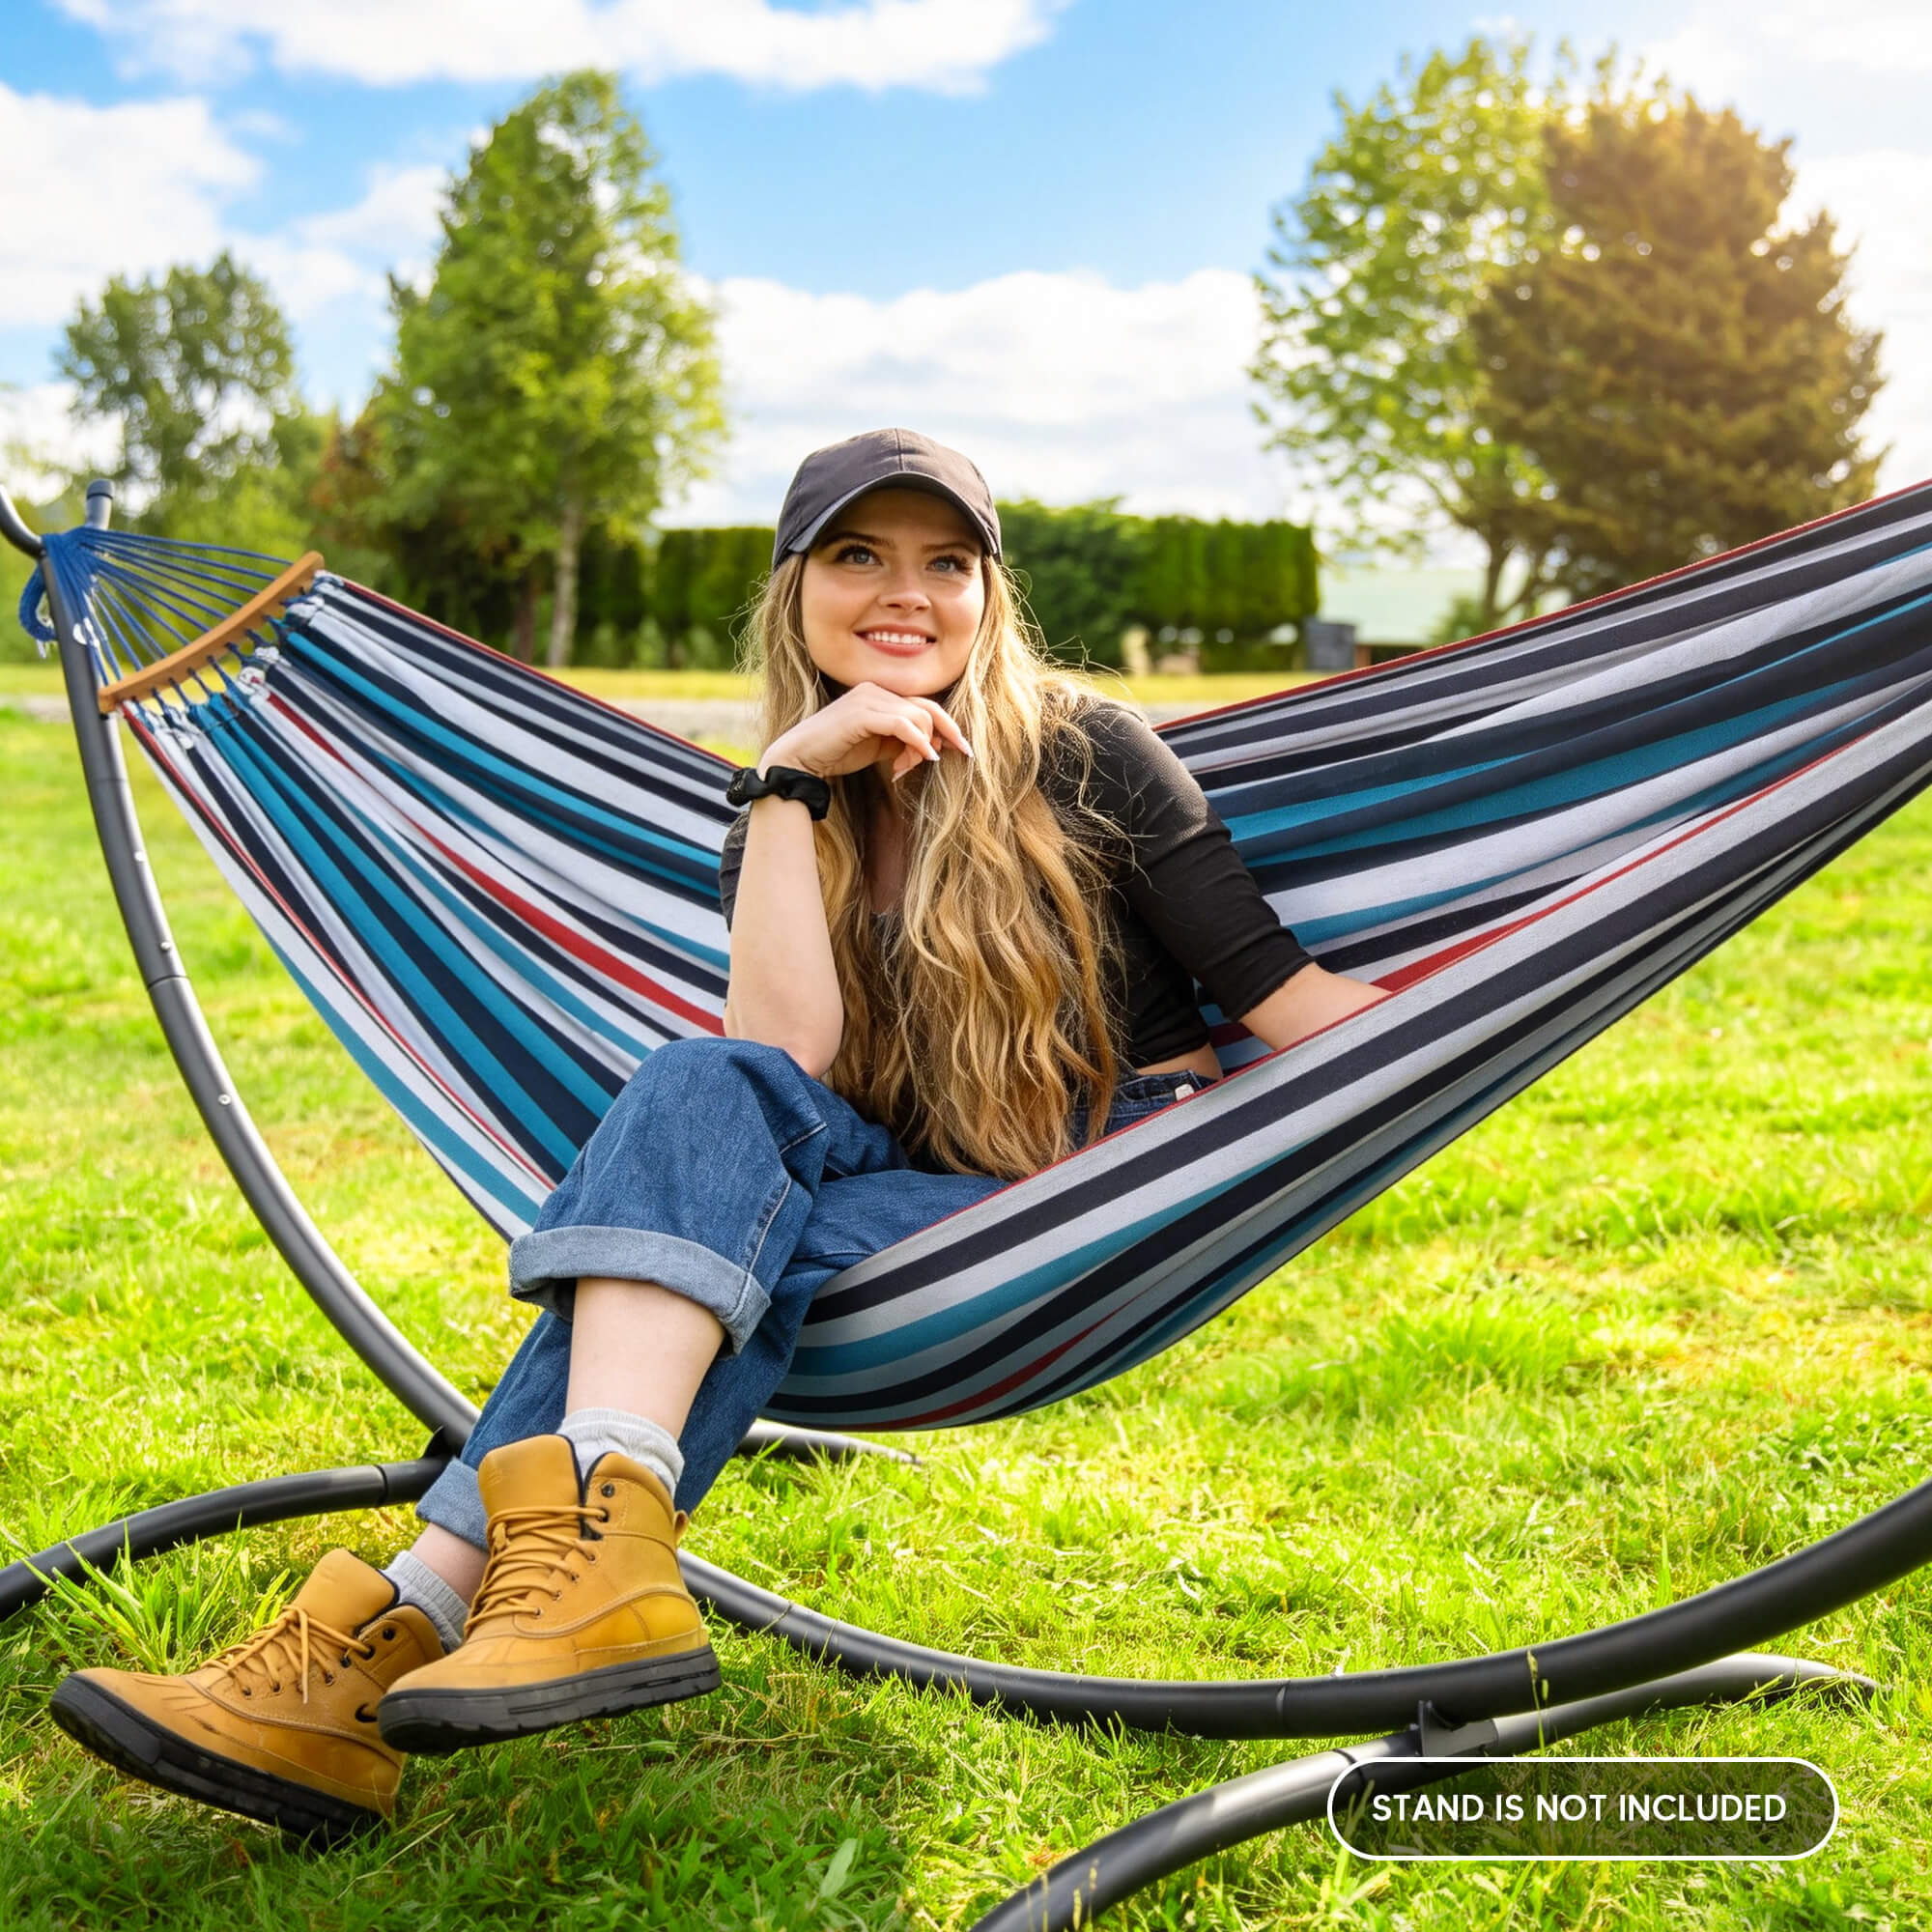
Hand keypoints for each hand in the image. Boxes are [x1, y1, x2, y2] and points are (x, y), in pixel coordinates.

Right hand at [763, 681, 974, 784]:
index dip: (947, 726)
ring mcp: (868, 698)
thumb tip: (935, 746)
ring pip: (917, 717)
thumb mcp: (879, 747)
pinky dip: (917, 742)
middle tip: (954, 757)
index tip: (963, 749)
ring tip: (907, 767)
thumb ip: (904, 742)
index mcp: (879, 694)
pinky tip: (922, 758)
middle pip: (926, 708)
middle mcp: (875, 689)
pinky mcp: (861, 713)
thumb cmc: (837, 753)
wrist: (799, 759)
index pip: (923, 705)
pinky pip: (902, 725)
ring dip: (922, 747)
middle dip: (945, 734)